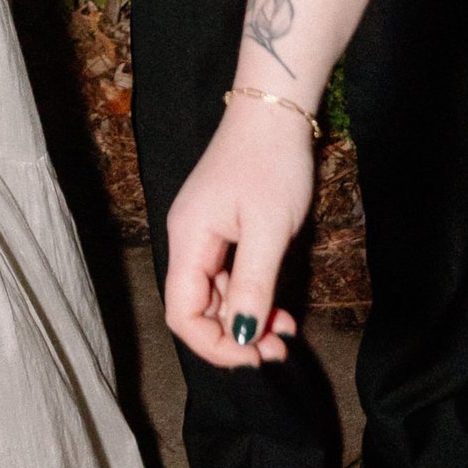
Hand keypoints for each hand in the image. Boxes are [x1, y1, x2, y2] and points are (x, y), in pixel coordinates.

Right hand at [164, 93, 314, 370]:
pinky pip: (228, 277)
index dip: (214, 344)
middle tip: (279, 348)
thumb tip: (241, 337)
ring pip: (216, 296)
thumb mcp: (269, 230)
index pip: (182, 313)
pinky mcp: (223, 228)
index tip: (256, 356)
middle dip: (235, 337)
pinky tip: (279, 308)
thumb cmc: (271, 165)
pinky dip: (251, 297)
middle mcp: (188, 241)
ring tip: (286, 331)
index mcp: (189, 240)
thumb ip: (252, 285)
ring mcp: (205, 234)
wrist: (274, 112)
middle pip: (197, 308)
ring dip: (247, 320)